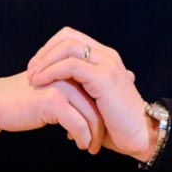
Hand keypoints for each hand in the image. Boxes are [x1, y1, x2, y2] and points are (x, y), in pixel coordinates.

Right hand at [0, 71, 104, 153]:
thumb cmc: (25, 101)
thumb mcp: (54, 94)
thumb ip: (74, 97)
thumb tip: (98, 111)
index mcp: (72, 70)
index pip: (99, 92)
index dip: (103, 113)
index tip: (103, 132)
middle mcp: (69, 74)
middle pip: (98, 103)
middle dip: (101, 127)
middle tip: (99, 145)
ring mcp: (62, 85)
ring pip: (91, 114)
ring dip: (93, 135)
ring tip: (90, 148)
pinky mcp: (52, 100)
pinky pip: (78, 123)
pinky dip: (82, 137)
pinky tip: (79, 144)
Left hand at [27, 27, 155, 161]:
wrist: (140, 135)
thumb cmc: (117, 125)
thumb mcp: (94, 103)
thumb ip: (78, 96)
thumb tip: (58, 107)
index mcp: (105, 57)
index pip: (71, 37)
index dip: (50, 48)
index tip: (36, 66)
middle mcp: (107, 55)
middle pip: (68, 37)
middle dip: (45, 51)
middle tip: (31, 70)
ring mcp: (107, 64)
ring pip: (67, 47)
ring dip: (45, 60)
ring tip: (32, 76)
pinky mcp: (104, 78)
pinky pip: (71, 66)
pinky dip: (51, 71)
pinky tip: (41, 82)